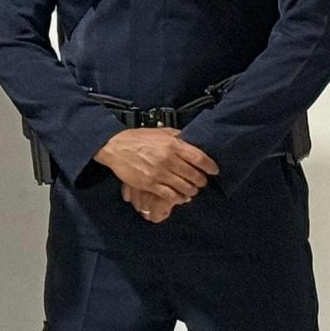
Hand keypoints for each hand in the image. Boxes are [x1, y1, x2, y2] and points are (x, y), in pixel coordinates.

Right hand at [95, 128, 219, 219]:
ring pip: (184, 187)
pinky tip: (180, 197)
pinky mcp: (150, 184)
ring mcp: (159, 173)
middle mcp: (168, 159)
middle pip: (194, 175)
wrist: (115, 147)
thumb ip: (177, 136)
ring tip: (191, 190)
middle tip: (202, 182)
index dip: (210, 166)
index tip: (214, 170)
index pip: (199, 158)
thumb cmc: (137, 139)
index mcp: (173, 145)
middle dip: (201, 181)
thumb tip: (192, 140)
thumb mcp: (159, 132)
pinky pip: (170, 195)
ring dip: (191, 191)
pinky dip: (178, 198)